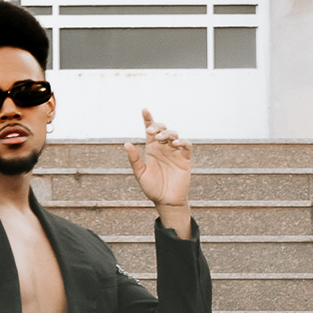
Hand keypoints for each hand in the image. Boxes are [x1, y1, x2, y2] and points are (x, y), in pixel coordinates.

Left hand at [125, 109, 191, 236]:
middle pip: (163, 130)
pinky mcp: (185, 160)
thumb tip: (127, 144)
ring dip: (167, 133)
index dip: (148, 119)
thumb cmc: (152, 189)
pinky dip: (182, 142)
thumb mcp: (140, 174)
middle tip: (151, 131)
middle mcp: (164, 149)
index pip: (150, 131)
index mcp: (152, 150)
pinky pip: (186, 146)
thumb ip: (134, 159)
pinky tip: (175, 144)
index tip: (144, 110)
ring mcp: (175, 153)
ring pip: (174, 135)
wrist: (166, 201)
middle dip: (158, 126)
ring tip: (160, 138)